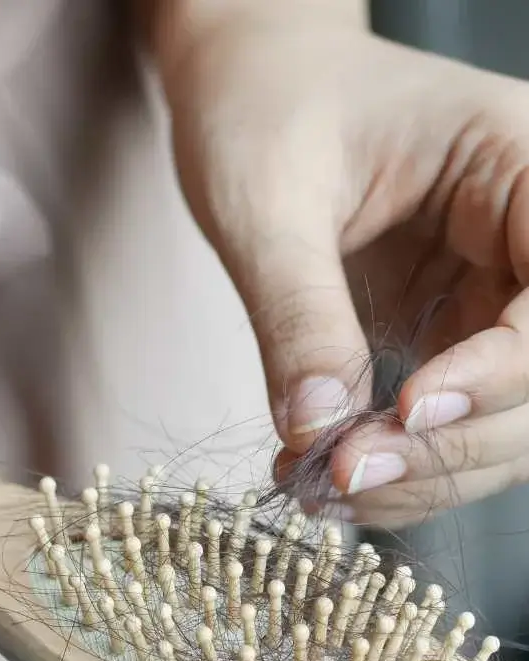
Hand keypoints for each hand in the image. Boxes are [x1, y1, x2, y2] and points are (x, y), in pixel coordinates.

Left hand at [160, 10, 528, 526]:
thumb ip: (297, 314)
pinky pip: (440, 422)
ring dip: (419, 472)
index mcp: (522, 166)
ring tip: (317, 488)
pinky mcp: (441, 336)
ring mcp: (488, 296)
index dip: (502, 371)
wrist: (244, 89)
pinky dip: (390, 461)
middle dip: (449, 444)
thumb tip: (316, 430)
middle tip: (342, 474)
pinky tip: (318, 475)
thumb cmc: (261, 108)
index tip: (406, 412)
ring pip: (498, 421)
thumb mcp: (267, 203)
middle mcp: (525, 241)